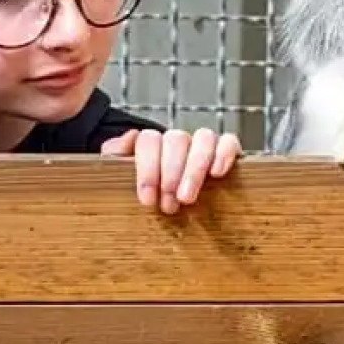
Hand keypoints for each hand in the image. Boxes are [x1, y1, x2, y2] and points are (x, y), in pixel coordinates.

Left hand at [100, 127, 241, 213]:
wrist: (167, 206)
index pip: (149, 139)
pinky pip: (229, 142)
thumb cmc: (148, 196)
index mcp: (153, 144)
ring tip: (187, 198)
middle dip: (171, 173)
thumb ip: (114, 155)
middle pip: (176, 139)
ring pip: (203, 138)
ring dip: (194, 168)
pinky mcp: (226, 151)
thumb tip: (129, 139)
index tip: (147, 199)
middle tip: (168, 205)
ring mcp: (203, 144)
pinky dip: (224, 154)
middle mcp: (178, 141)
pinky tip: (217, 174)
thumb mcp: (120, 177)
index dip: (148, 168)